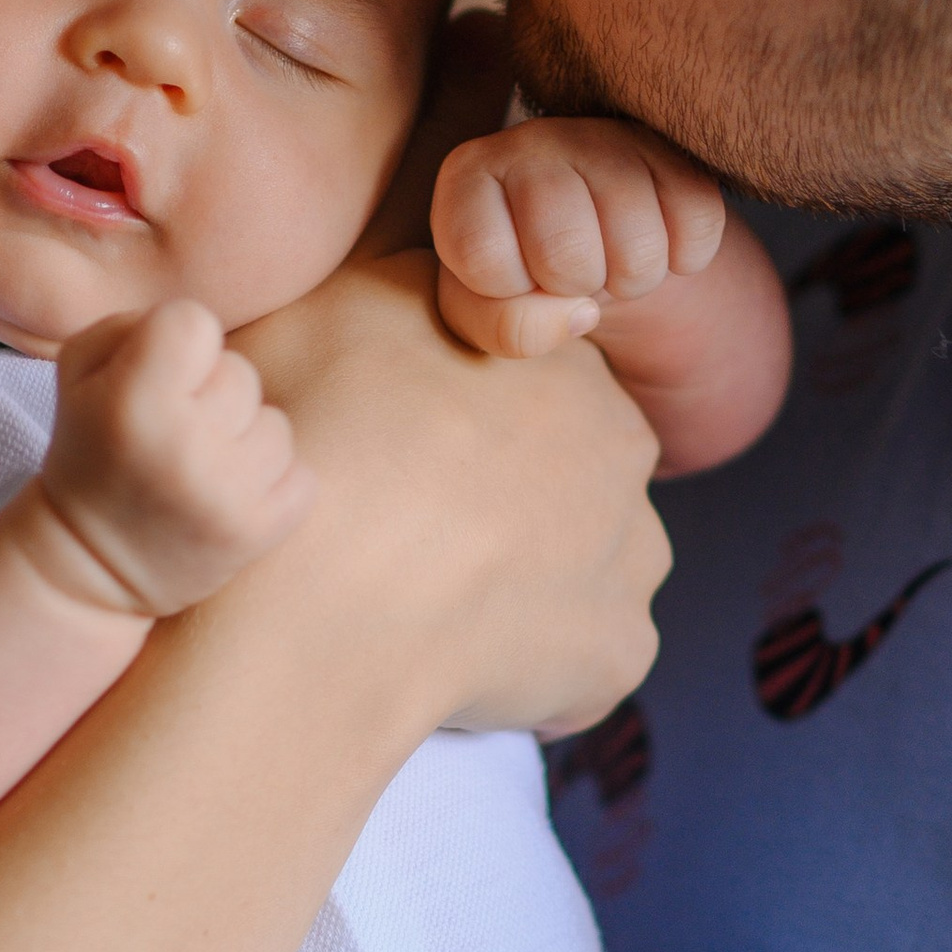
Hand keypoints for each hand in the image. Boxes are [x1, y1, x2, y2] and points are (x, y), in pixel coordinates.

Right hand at [30, 297, 312, 616]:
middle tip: (172, 436)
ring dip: (244, 441)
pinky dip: (271, 485)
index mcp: (135, 402)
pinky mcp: (260, 533)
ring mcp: (228, 496)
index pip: (195, 322)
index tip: (157, 381)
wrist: (92, 565)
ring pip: (275, 424)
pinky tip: (227, 500)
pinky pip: (300, 476)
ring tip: (200, 470)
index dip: (178, 344)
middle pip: (241, 372)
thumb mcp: (76, 374)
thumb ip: (131, 324)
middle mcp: (186, 448)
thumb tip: (197, 326)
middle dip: (211, 395)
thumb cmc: (90, 450)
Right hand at [236, 253, 666, 736]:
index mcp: (561, 355)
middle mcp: (622, 444)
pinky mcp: (619, 651)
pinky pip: (584, 656)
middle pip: (571, 464)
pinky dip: (535, 665)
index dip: (459, 411)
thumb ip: (409, 285)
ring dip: (533, 575)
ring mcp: (633, 553)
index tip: (400, 445)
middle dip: (511, 490)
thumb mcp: (339, 305)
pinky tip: (460, 660)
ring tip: (434, 598)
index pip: (527, 374)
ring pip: (591, 557)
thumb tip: (435, 288)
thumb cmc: (318, 441)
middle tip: (412, 524)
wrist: (324, 600)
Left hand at [433, 117, 729, 361]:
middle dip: (573, 289)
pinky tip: (655, 241)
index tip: (513, 274)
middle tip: (570, 273)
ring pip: (638, 248)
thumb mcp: (484, 313)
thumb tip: (580, 314)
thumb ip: (505, 327)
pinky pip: (697, 229)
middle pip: (565, 254)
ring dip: (631, 281)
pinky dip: (684, 260)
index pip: (485, 260)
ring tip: (609, 259)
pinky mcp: (674, 150)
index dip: (507, 291)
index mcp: (468, 176)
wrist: (585, 236)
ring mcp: (608, 137)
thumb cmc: (519, 276)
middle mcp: (534, 140)